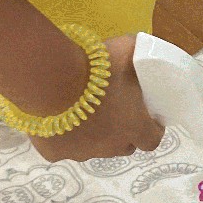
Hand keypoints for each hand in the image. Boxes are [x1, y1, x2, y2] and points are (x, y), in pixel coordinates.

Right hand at [35, 36, 163, 161]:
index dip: (152, 129)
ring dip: (94, 135)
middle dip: (123, 133)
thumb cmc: (95, 67)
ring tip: (83, 110)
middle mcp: (110, 146)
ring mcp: (81, 152)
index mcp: (133, 126)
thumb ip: (140, 53)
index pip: (151, 140)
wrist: (50, 78)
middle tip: (115, 110)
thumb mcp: (127, 51)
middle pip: (123, 147)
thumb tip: (144, 49)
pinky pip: (64, 148)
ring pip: (93, 149)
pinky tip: (58, 118)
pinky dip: (63, 136)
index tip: (147, 116)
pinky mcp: (55, 153)